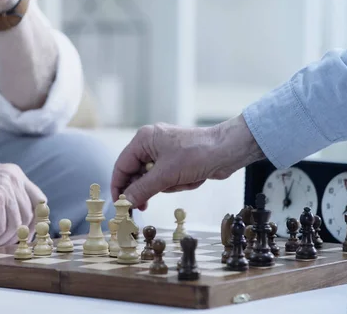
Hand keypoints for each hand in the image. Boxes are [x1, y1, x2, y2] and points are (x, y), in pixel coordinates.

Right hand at [0, 162, 45, 245]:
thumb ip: (8, 198)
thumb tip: (25, 226)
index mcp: (15, 174)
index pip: (40, 201)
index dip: (35, 220)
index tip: (22, 234)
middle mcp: (13, 178)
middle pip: (29, 216)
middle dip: (16, 235)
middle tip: (0, 243)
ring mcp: (4, 187)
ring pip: (15, 225)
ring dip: (1, 238)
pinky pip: (0, 228)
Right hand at [111, 115, 264, 209]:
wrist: (228, 151)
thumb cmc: (197, 154)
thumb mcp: (165, 175)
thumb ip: (142, 189)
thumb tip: (124, 202)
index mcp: (144, 140)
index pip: (122, 166)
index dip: (119, 186)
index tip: (119, 205)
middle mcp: (151, 144)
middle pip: (136, 174)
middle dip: (146, 189)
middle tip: (145, 206)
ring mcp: (164, 153)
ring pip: (152, 180)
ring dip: (167, 186)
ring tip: (182, 182)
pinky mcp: (175, 161)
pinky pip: (166, 179)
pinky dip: (176, 184)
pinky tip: (190, 180)